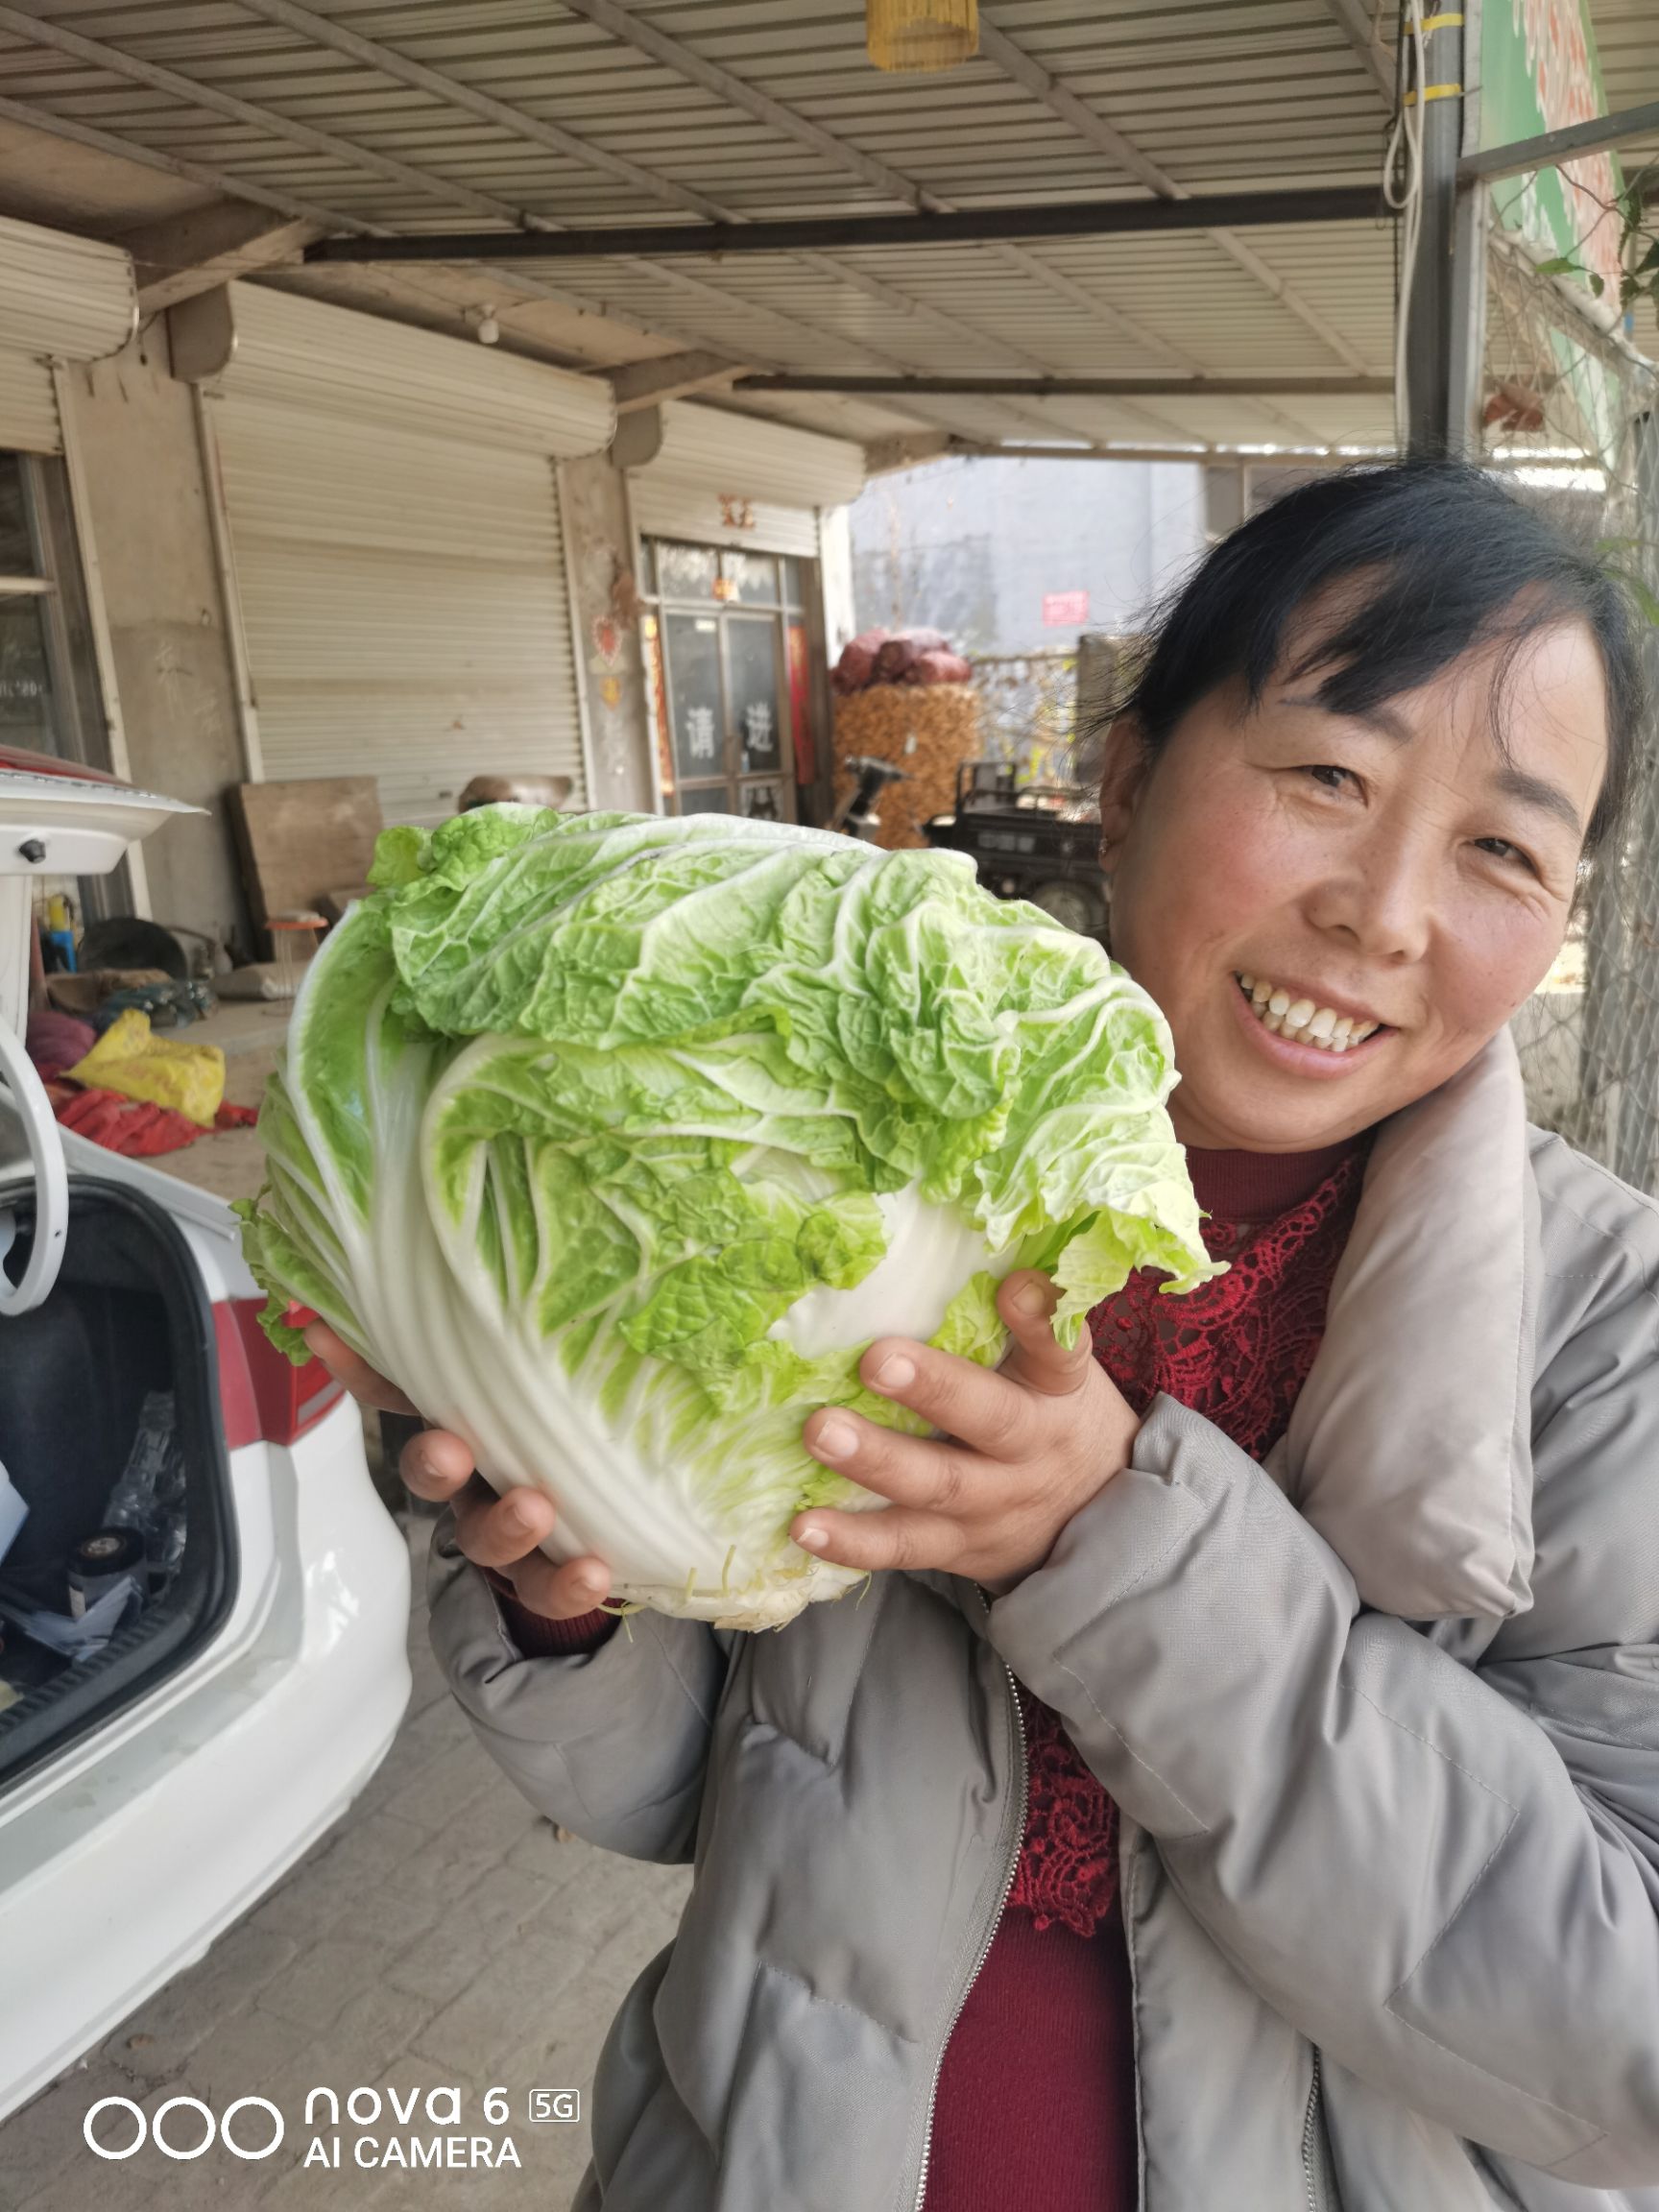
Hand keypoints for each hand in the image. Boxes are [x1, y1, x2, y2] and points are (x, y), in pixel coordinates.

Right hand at [302, 1321, 612, 1621]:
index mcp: (465, 1415)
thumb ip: (541, 1319)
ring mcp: (505, 1525)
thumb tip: (538, 1210)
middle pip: (430, 1468)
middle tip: (451, 1447)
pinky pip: (545, 1586)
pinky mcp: (546, 1572)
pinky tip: (596, 1572)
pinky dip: (565, 1585)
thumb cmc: (581, 1420)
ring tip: (536, 1509)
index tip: (321, 1330)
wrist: (617, 1526)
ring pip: (482, 1535)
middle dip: (431, 1458)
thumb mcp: (558, 1364)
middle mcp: (476, 1471)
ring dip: (503, 1525)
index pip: (397, 1386)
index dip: (356, 1363)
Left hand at [790, 1272, 1138, 1596]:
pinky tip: (802, 1525)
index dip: (1042, 1319)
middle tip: (875, 1359)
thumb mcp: (1053, 1368)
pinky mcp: (957, 1546)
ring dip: (876, 1460)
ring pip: (938, 1484)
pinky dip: (852, 1541)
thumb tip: (953, 1226)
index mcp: (1058, 1388)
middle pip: (992, 1419)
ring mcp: (994, 1503)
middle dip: (934, 1389)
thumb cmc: (1050, 1414)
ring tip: (819, 1432)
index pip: (1061, 1350)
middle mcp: (1032, 1446)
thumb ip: (1017, 1319)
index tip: (1014, 1286)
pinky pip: (903, 1546)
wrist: (1091, 1521)